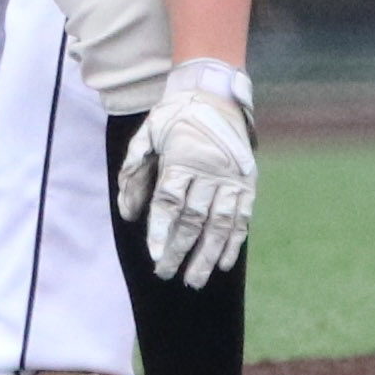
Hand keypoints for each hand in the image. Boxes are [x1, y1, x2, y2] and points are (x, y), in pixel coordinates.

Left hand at [116, 61, 256, 287]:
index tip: (155, 256)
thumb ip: (134, 172)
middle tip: (167, 274)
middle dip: (179, 250)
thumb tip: (127, 213)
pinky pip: (241, 218)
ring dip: (207, 255)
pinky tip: (224, 263)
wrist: (215, 94)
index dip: (161, 231)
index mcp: (181, 158)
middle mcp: (209, 171)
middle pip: (193, 219)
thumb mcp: (147, 134)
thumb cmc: (174, 117)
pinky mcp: (247, 183)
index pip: (169, 202)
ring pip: (219, 224)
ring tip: (195, 280)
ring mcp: (231, 179)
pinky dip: (233, 242)